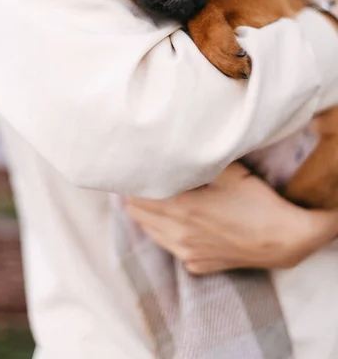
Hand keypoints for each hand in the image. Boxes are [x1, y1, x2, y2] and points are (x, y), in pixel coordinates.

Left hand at [125, 163, 337, 274]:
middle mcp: (177, 234)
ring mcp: (187, 253)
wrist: (284, 239)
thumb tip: (172, 151)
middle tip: (143, 180)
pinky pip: (171, 247)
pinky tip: (180, 220)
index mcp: (180, 207)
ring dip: (148, 214)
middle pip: (137, 214)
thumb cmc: (256, 200)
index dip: (133, 181)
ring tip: (157, 197)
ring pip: (150, 232)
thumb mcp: (226, 171)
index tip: (135, 169)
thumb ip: (195, 162)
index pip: (135, 196)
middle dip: (136, 196)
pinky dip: (167, 232)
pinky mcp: (197, 265)